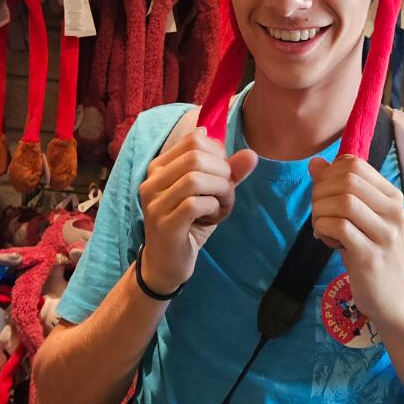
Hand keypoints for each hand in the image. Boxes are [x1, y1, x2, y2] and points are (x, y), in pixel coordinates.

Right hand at [138, 129, 257, 292]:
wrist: (167, 263)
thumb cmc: (189, 224)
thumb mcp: (211, 194)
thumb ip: (229, 173)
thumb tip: (251, 154)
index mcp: (160, 167)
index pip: (194, 140)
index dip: (219, 154)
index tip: (222, 175)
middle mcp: (152, 181)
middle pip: (196, 157)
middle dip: (222, 173)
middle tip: (226, 193)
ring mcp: (155, 203)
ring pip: (195, 179)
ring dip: (220, 191)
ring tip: (221, 206)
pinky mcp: (164, 224)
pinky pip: (195, 204)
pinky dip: (213, 208)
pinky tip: (212, 217)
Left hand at [309, 155, 403, 323]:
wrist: (390, 298)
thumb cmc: (371, 254)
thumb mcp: (357, 219)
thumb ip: (337, 189)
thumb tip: (316, 162)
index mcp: (392, 198)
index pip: (356, 165)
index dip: (329, 174)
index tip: (323, 194)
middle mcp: (394, 212)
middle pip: (348, 181)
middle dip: (321, 192)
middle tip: (317, 212)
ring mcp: (385, 235)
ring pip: (344, 202)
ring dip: (320, 211)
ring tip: (319, 226)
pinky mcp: (371, 256)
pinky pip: (339, 227)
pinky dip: (322, 228)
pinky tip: (323, 239)